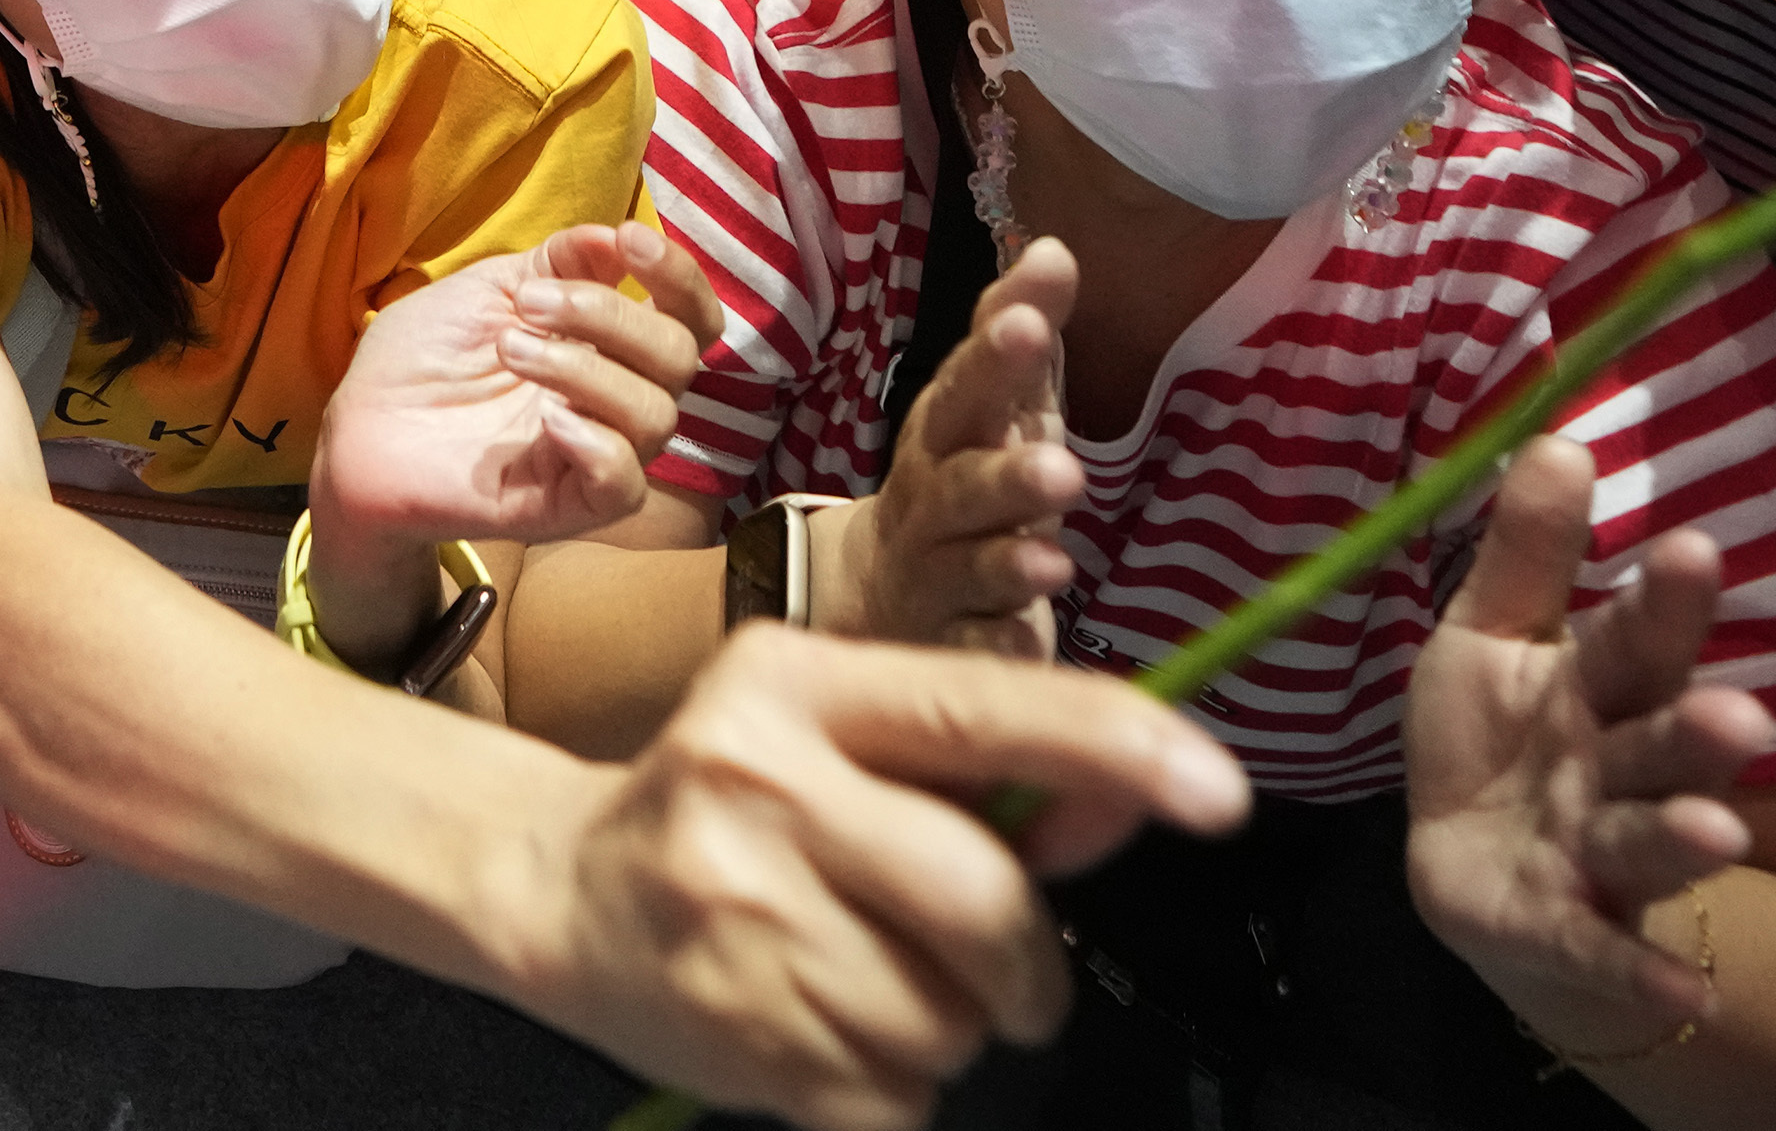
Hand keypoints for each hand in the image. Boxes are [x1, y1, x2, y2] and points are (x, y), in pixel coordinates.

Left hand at [315, 222, 721, 604]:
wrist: (359, 428)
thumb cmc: (425, 357)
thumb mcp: (488, 289)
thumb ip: (557, 264)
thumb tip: (617, 236)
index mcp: (608, 345)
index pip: (688, 316)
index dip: (679, 275)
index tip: (630, 240)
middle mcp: (614, 400)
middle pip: (679, 358)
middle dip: (611, 316)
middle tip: (530, 305)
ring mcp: (593, 455)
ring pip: (656, 416)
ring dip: (586, 369)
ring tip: (510, 349)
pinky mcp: (566, 506)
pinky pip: (624, 485)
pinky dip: (599, 446)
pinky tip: (548, 419)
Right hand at [542, 621, 1248, 1128]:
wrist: (554, 888)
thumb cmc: (732, 808)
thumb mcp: (838, 738)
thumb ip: (990, 765)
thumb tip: (1148, 782)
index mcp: (794, 685)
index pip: (983, 710)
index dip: (1114, 748)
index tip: (1220, 791)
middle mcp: (756, 783)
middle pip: (982, 899)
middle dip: (1026, 964)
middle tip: (1007, 982)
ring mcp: (738, 912)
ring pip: (948, 1014)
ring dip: (947, 1022)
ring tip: (861, 980)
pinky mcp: (736, 1031)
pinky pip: (899, 1093)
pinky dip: (893, 1084)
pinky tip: (820, 1026)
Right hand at [816, 238, 1081, 652]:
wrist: (879, 593)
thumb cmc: (959, 480)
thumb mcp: (990, 405)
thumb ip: (1018, 329)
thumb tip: (1054, 247)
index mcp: (946, 435)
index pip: (967, 389)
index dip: (995, 359)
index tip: (1029, 323)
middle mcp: (933, 504)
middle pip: (963, 486)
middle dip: (1007, 476)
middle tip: (1062, 470)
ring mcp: (938, 579)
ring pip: (971, 571)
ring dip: (1010, 564)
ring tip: (1055, 561)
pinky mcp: (954, 649)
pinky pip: (975, 653)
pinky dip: (999, 649)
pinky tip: (1028, 645)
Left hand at [1399, 438, 1768, 1064]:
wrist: (1468, 870)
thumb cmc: (1496, 739)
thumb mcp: (1489, 636)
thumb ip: (1527, 553)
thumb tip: (1558, 435)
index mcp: (1595, 688)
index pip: (1636, 639)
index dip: (1666, 602)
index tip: (1696, 547)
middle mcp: (1612, 770)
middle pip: (1659, 744)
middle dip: (1700, 732)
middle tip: (1744, 715)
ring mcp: (1592, 853)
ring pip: (1642, 840)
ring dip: (1685, 839)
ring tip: (1721, 831)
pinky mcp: (1560, 927)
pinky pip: (1603, 949)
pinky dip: (1641, 971)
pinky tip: (1692, 992)